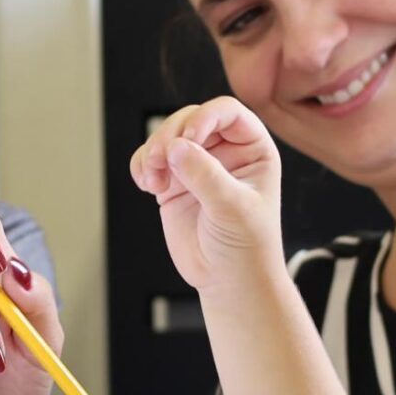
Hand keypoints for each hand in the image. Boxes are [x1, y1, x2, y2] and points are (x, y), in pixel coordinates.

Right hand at [127, 99, 284, 291]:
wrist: (229, 282)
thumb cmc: (246, 247)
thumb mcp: (233, 209)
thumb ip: (206, 176)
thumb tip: (176, 146)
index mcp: (253, 149)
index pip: (228, 112)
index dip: (205, 116)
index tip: (188, 137)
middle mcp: (225, 151)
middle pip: (190, 119)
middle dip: (170, 135)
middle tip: (160, 160)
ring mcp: (197, 165)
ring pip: (167, 136)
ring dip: (152, 152)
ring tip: (152, 180)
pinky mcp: (173, 182)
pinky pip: (150, 160)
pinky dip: (142, 166)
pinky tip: (147, 185)